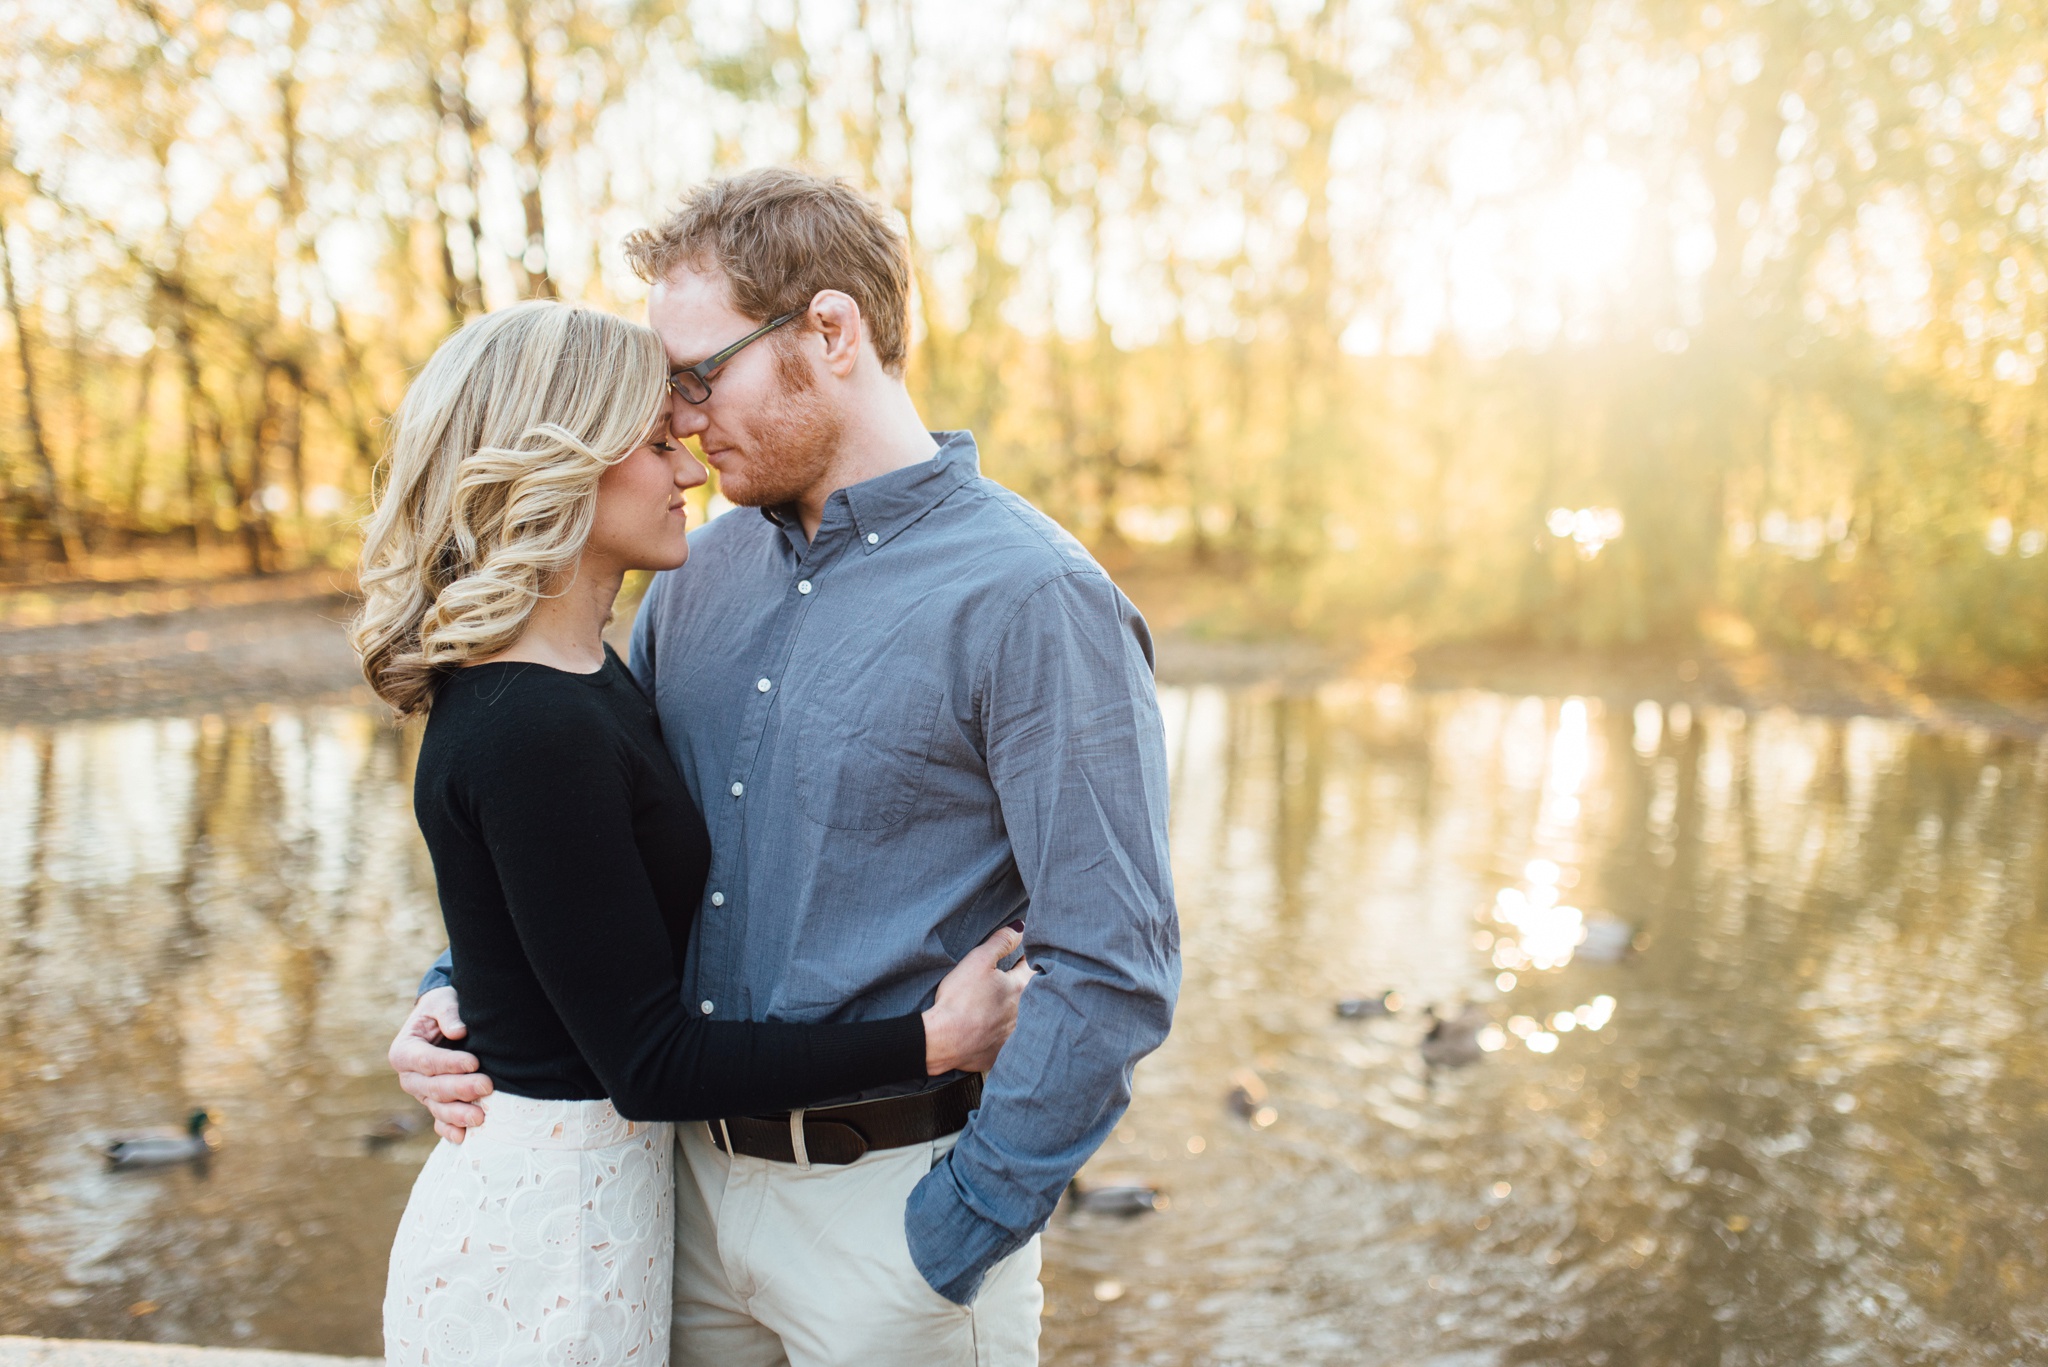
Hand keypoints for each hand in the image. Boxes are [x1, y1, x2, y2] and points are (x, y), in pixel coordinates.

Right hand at [389, 986, 492, 1143]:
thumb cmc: (442, 1009)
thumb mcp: (442, 1000)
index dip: (449, 1063)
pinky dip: (450, 1130)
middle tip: (487, 1086)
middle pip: (433, 1087)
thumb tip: (457, 1031)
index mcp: (404, 1051)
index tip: (474, 1062)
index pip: (426, 1060)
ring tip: (481, 1117)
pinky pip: (439, 1121)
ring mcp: (421, 1093)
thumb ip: (448, 1013)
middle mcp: (409, 1076)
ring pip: (437, 1107)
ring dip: (458, 1115)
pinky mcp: (434, 1103)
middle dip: (460, 1089)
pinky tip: (464, 1137)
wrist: (443, 1021)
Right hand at [922, 922, 1032, 1074]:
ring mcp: (1009, 1037)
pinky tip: (984, 1032)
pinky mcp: (995, 1055)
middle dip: (1018, 988)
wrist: (943, 1041)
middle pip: (1025, 996)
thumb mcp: (979, 961)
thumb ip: (1001, 942)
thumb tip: (1021, 928)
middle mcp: (1020, 1015)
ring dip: (1006, 1013)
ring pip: (1013, 1021)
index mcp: (1017, 990)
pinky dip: (993, 1036)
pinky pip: (998, 1043)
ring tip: (993, 1007)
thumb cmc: (960, 998)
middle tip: (1008, 981)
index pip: (1031, 969)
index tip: (1023, 955)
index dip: (1027, 959)